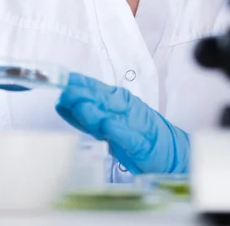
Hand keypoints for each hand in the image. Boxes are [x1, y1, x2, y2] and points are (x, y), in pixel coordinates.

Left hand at [56, 73, 188, 174]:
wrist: (170, 150)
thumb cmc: (136, 133)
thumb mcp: (109, 121)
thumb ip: (86, 115)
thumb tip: (61, 102)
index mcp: (116, 99)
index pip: (93, 89)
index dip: (76, 83)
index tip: (59, 78)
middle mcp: (123, 107)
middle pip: (100, 99)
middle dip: (82, 94)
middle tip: (64, 89)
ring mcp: (133, 123)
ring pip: (111, 114)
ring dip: (95, 109)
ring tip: (80, 105)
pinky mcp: (141, 143)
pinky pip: (128, 136)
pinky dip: (117, 130)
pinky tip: (107, 126)